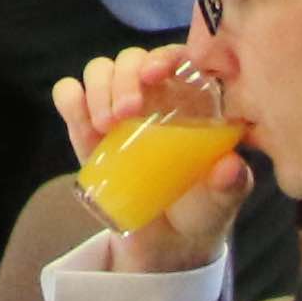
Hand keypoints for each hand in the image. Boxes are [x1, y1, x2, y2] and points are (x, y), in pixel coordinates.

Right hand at [50, 46, 251, 268]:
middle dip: (125, 77)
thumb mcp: (222, 201)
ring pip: (100, 70)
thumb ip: (231, 185)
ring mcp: (117, 110)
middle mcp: (153, 96)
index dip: (163, 56)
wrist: (166, 244)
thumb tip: (228, 166)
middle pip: (132, 59)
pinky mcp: (86, 130)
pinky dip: (70, 98)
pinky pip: (70, 96)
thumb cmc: (202, 211)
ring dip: (98, 88)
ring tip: (105, 126)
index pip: (177, 58)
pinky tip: (80, 117)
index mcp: (191, 101)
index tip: (154, 74)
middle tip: (126, 114)